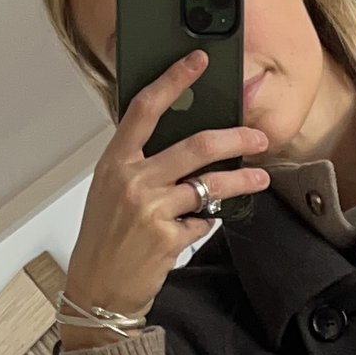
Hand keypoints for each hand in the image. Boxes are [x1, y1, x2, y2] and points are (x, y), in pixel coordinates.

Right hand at [57, 51, 270, 341]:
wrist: (96, 292)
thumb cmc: (103, 241)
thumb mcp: (110, 193)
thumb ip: (139, 167)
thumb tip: (183, 148)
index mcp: (115, 162)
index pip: (145, 109)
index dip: (174, 80)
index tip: (198, 62)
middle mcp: (132, 180)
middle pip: (197, 145)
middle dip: (236, 138)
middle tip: (258, 138)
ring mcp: (151, 209)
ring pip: (210, 186)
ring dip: (241, 182)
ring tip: (259, 179)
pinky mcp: (168, 238)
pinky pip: (202, 223)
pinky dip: (202, 225)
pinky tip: (188, 232)